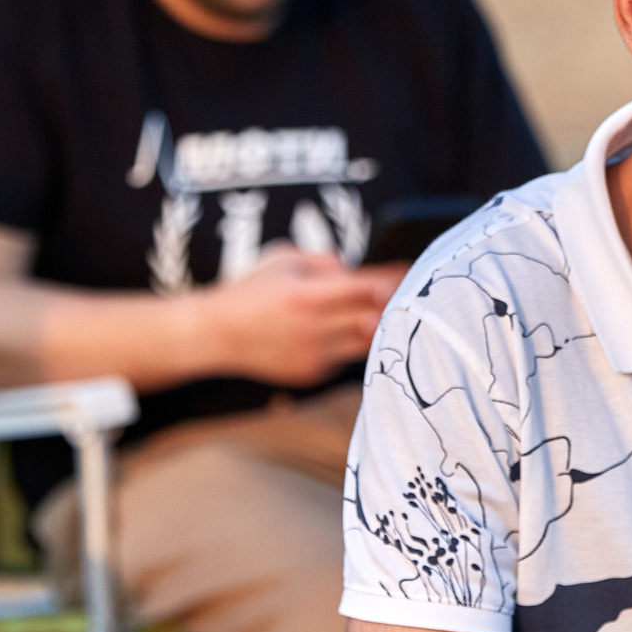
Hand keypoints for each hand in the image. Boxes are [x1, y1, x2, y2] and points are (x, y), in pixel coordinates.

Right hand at [199, 243, 400, 385]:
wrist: (218, 334)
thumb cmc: (251, 290)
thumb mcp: (284, 258)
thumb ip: (324, 261)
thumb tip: (355, 269)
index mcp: (306, 296)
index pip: (366, 288)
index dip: (392, 279)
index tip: (411, 270)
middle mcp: (313, 330)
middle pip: (374, 318)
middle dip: (395, 304)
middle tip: (413, 290)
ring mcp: (314, 356)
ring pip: (366, 342)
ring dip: (380, 326)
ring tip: (391, 310)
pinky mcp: (313, 374)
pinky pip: (346, 355)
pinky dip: (353, 342)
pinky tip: (352, 328)